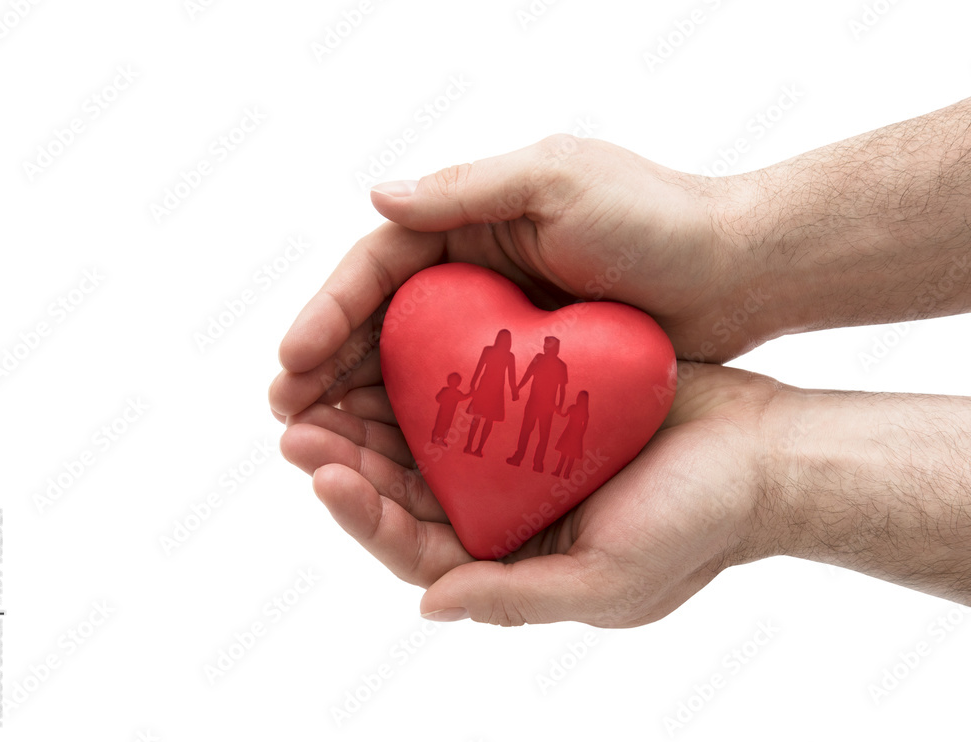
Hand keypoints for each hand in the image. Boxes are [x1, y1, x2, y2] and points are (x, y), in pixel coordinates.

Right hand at [269, 135, 752, 419]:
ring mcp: (498, 322)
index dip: (326, 313)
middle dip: (327, 369)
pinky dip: (419, 425)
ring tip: (320, 449)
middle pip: (378, 324)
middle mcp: (472, 271)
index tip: (289, 363)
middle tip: (287, 419)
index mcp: (468, 222)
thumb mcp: (558, 182)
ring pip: (408, 367)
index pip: (375, 268)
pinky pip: (456, 398)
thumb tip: (375, 197)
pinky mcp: (527, 366)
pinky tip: (392, 460)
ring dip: (360, 405)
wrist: (739, 268)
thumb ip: (464, 192)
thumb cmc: (657, 218)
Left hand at [279, 362, 779, 626]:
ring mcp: (518, 456)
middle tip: (295, 421)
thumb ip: (517, 600)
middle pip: (403, 489)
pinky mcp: (537, 406)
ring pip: (424, 438)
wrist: (765, 454)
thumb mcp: (611, 583)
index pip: (413, 545)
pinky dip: (428, 373)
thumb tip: (429, 605)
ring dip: (371, 413)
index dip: (359, 515)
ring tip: (320, 382)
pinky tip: (392, 343)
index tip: (320, 472)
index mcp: (509, 561)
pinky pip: (468, 391)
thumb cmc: (698, 526)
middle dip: (346, 459)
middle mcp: (504, 511)